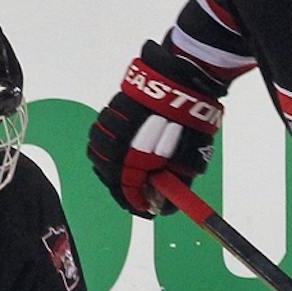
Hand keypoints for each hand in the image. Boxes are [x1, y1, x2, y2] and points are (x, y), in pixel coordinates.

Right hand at [86, 40, 221, 216]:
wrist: (180, 80)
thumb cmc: (188, 123)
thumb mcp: (188, 161)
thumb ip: (174, 186)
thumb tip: (164, 207)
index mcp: (131, 159)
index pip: (126, 191)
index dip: (137, 204)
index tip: (148, 211)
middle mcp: (113, 145)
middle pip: (110, 176)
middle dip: (126, 187)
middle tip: (144, 194)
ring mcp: (108, 127)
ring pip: (103, 157)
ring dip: (118, 168)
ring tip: (138, 172)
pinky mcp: (108, 112)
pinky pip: (104, 138)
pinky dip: (115, 149)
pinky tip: (130, 149)